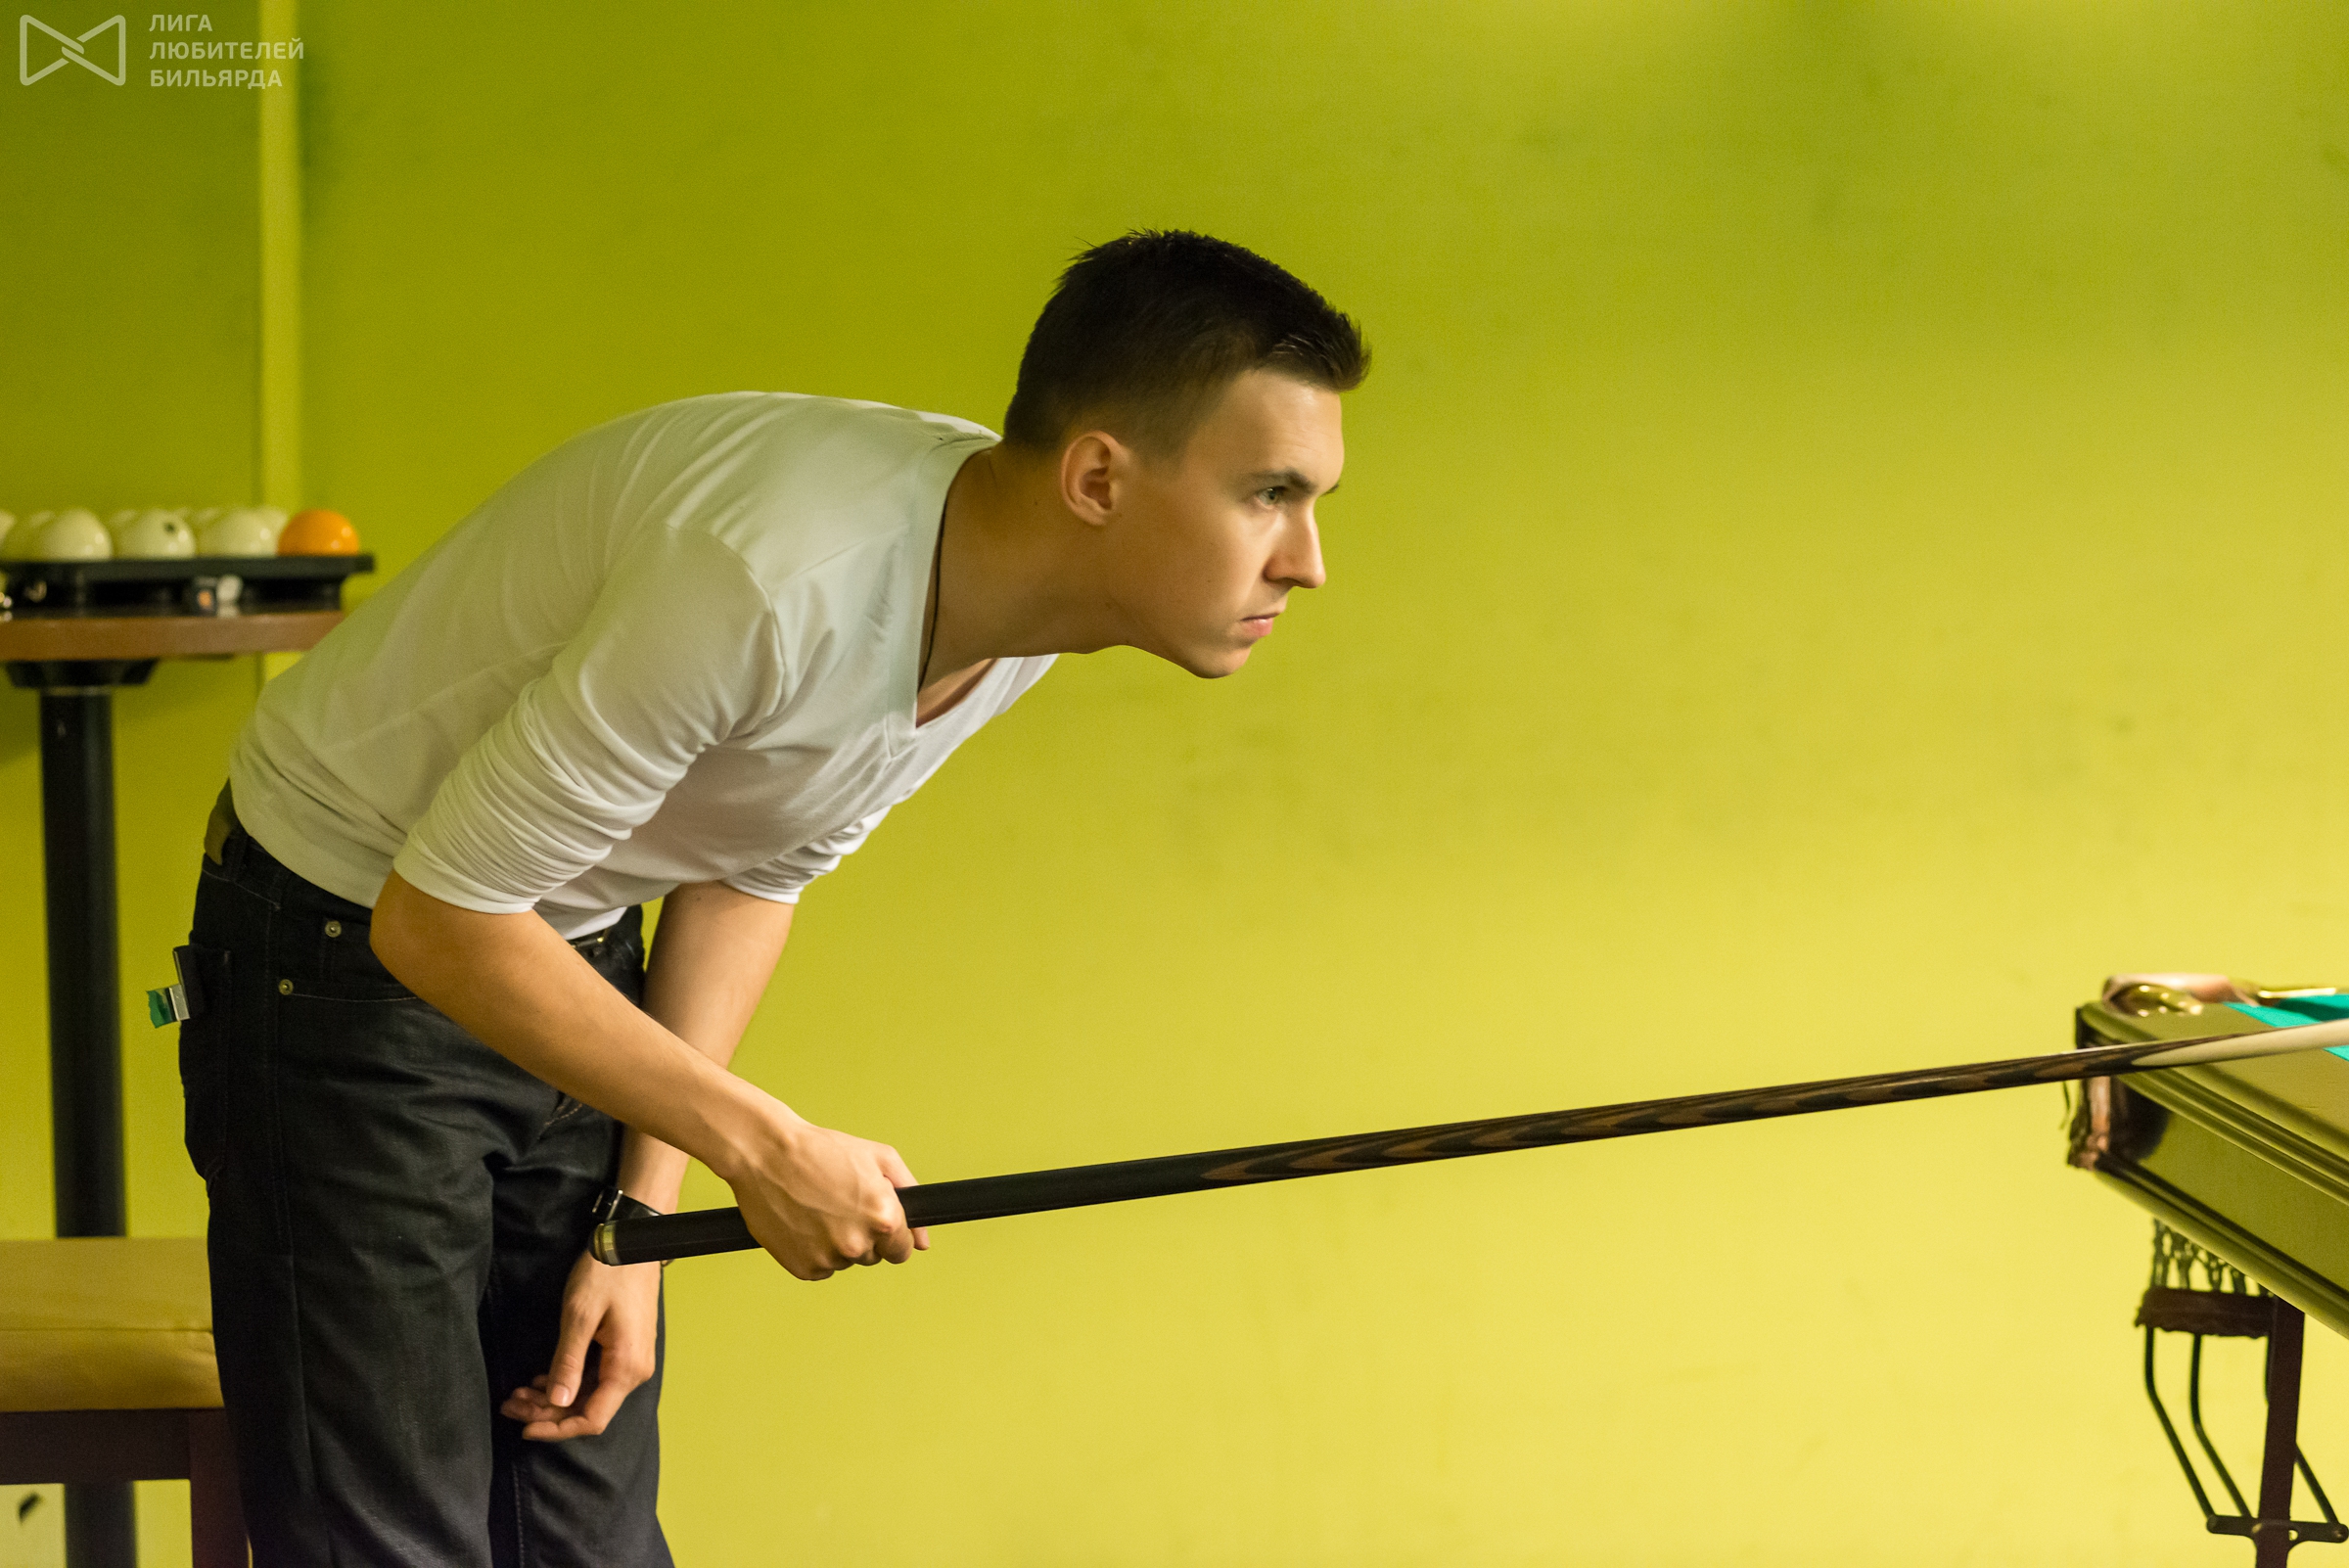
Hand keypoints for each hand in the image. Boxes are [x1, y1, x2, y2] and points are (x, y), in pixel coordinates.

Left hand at [499, 1250, 661, 1440]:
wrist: (632, 1242)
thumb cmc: (606, 1274)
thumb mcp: (580, 1316)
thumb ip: (568, 1363)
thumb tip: (557, 1403)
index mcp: (626, 1367)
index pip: (592, 1419)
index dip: (557, 1429)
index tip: (524, 1428)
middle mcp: (633, 1371)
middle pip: (588, 1408)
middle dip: (547, 1412)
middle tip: (510, 1404)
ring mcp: (631, 1360)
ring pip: (589, 1394)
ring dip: (553, 1398)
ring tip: (518, 1393)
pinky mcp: (624, 1349)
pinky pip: (595, 1377)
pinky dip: (566, 1382)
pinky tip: (541, 1379)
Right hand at [731, 1118, 929, 1280]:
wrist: (766, 1154)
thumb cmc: (822, 1150)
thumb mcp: (879, 1157)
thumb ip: (909, 1195)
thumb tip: (924, 1240)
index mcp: (883, 1217)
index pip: (903, 1250)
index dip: (891, 1234)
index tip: (875, 1221)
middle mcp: (858, 1244)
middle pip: (874, 1256)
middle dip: (863, 1234)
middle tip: (840, 1204)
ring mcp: (828, 1259)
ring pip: (846, 1261)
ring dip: (837, 1242)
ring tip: (818, 1208)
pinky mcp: (802, 1269)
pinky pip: (820, 1268)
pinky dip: (814, 1250)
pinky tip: (803, 1222)